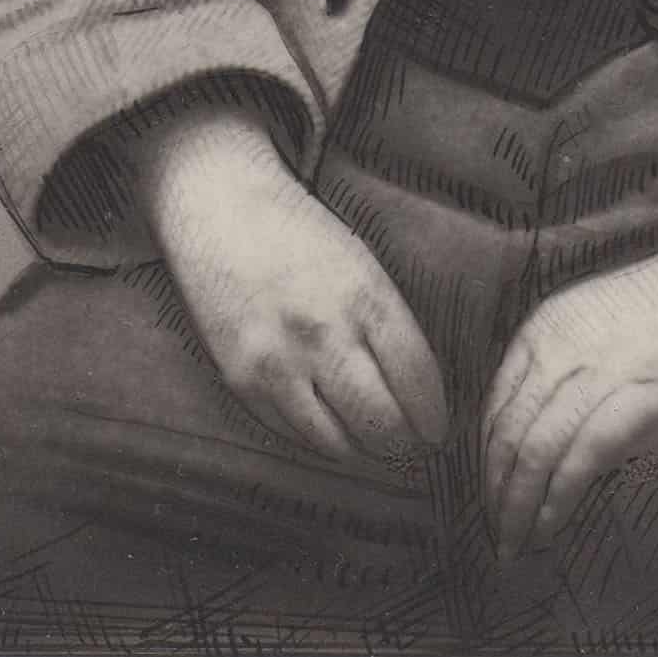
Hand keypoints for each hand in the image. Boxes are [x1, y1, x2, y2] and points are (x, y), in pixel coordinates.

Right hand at [134, 105, 448, 466]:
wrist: (220, 208)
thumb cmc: (300, 232)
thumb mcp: (361, 263)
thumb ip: (387, 322)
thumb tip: (418, 389)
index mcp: (365, 295)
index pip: (416, 378)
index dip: (433, 416)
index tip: (437, 430)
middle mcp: (324, 333)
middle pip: (381, 423)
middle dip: (402, 444)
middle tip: (409, 446)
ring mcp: (279, 362)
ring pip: (337, 443)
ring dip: (360, 449)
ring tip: (372, 444)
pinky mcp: (242, 382)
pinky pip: (292, 434)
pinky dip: (317, 438)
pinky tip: (329, 426)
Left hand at [481, 213, 657, 559]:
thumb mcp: (608, 333)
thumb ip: (572, 379)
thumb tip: (545, 449)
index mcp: (549, 322)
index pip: (496, 405)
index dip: (486, 462)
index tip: (489, 498)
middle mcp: (561, 342)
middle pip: (506, 433)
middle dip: (496, 493)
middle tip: (496, 537)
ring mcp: (598, 367)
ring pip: (532, 451)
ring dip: (517, 508)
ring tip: (517, 546)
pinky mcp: (637, 396)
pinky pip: (578, 459)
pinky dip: (556, 501)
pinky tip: (549, 528)